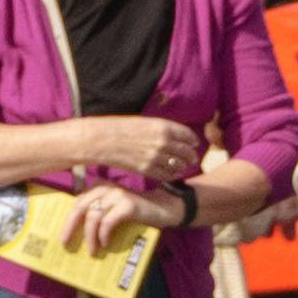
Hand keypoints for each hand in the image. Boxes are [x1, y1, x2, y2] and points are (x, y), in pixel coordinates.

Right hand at [82, 114, 203, 188]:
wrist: (103, 139)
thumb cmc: (120, 127)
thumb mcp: (145, 122)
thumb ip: (161, 129)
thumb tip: (172, 135)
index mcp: (163, 127)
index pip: (187, 135)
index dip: (193, 140)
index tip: (194, 143)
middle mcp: (163, 142)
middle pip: (186, 152)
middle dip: (191, 155)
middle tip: (193, 158)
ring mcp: (156, 157)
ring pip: (178, 165)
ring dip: (183, 166)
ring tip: (183, 166)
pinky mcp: (147, 170)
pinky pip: (166, 174)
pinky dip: (172, 174)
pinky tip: (172, 173)